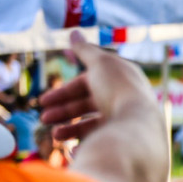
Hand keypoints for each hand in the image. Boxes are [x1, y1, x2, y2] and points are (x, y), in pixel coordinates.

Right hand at [40, 31, 156, 141]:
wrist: (139, 128)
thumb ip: (85, 50)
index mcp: (120, 81)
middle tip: (44, 119)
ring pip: (94, 125)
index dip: (65, 91)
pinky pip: (104, 141)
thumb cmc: (118, 91)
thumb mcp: (100, 64)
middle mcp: (125, 100)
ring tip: (56, 136)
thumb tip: (74, 32)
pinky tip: (74, 149)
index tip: (43, 101)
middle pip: (89, 105)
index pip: (87, 84)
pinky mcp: (126, 140)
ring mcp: (126, 122)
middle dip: (64, 112)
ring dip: (72, 129)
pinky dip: (87, 144)